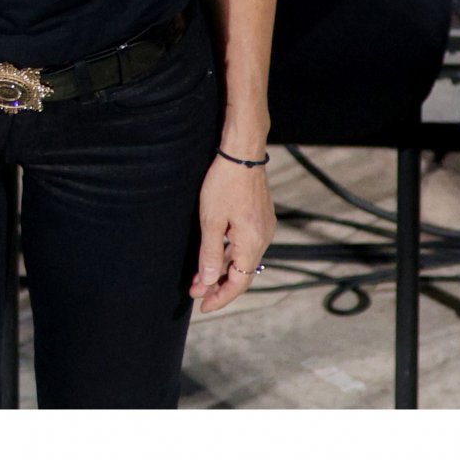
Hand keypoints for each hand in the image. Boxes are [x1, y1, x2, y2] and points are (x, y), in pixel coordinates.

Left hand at [192, 151, 275, 311]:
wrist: (242, 153)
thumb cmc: (225, 183)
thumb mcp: (211, 221)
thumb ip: (210, 254)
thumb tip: (208, 282)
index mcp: (253, 243)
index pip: (239, 283)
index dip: (221, 297)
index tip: (202, 306)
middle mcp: (263, 238)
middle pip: (242, 273)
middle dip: (218, 285)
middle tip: (195, 292)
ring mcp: (263, 228)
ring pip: (242, 259)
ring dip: (222, 269)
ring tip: (199, 277)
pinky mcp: (260, 218)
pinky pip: (245, 245)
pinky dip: (228, 254)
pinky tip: (213, 255)